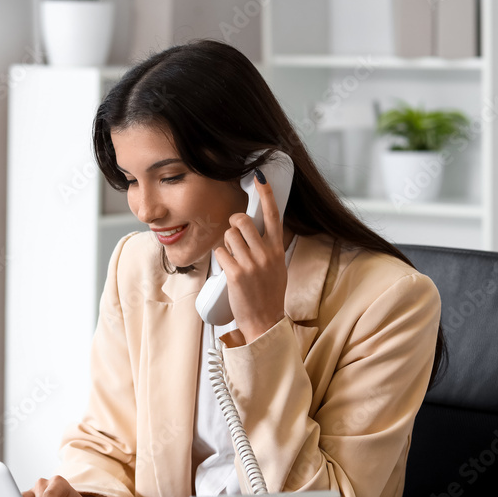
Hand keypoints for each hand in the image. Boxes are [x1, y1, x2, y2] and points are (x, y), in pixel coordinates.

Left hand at [213, 168, 288, 343]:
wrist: (265, 320)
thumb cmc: (269, 293)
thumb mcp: (277, 267)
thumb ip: (269, 248)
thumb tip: (256, 231)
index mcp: (277, 249)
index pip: (273, 215)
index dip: (266, 193)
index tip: (260, 176)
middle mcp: (266, 253)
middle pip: (242, 220)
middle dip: (233, 223)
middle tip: (234, 233)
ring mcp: (251, 263)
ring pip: (229, 235)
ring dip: (226, 243)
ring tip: (234, 258)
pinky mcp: (236, 274)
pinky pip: (220, 252)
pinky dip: (220, 258)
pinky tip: (228, 268)